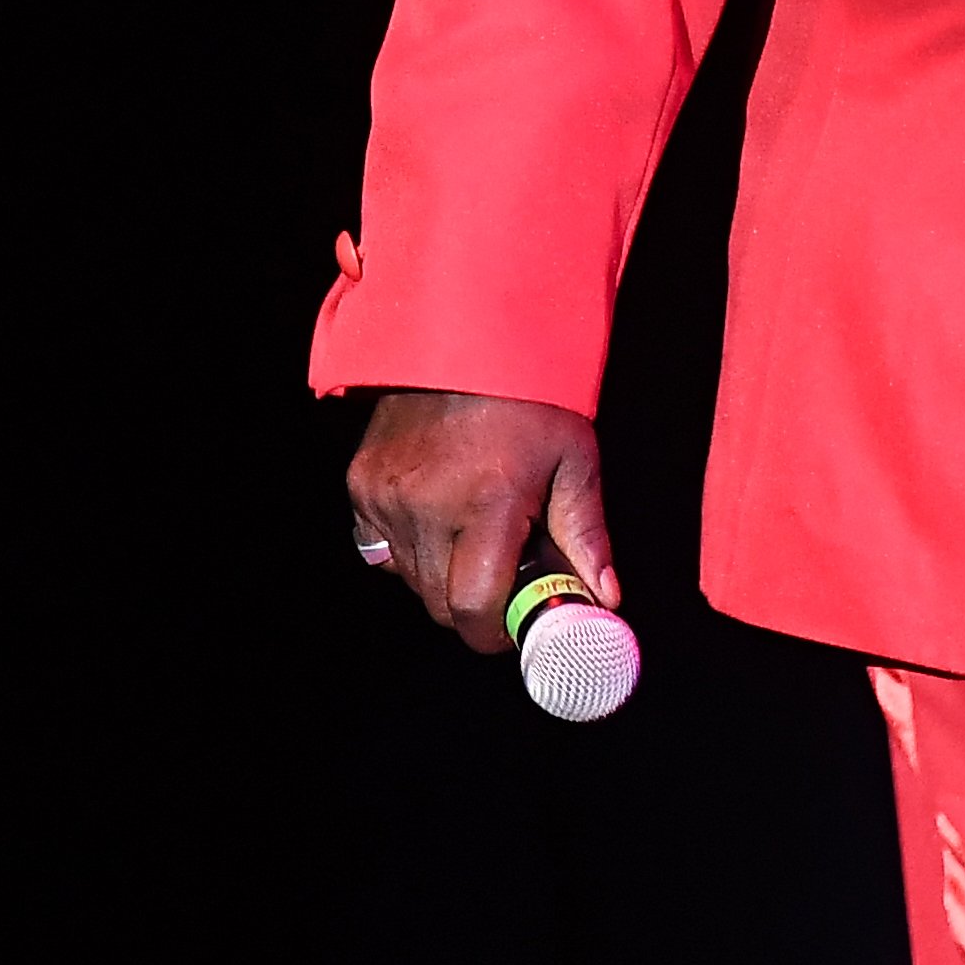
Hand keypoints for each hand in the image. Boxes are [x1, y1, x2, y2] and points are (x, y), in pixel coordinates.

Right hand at [345, 389, 613, 652]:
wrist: (470, 333)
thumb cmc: (532, 396)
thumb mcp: (575, 459)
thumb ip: (586, 536)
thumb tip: (603, 600)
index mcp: (486, 503)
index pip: (473, 609)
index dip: (496, 630)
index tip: (515, 622)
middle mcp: (426, 505)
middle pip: (439, 604)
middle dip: (474, 605)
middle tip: (504, 569)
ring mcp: (386, 495)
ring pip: (409, 580)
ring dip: (442, 575)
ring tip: (474, 531)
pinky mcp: (361, 485)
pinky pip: (379, 549)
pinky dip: (407, 549)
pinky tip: (437, 517)